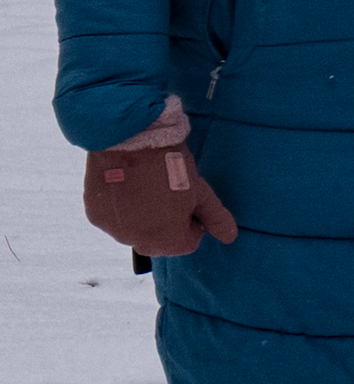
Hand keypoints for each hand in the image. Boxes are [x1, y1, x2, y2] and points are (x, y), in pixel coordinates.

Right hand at [84, 141, 235, 257]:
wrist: (128, 139)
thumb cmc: (171, 166)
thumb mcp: (200, 192)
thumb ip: (215, 218)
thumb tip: (230, 237)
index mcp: (166, 240)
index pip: (186, 243)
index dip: (193, 222)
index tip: (189, 200)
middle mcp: (135, 241)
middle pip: (159, 241)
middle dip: (168, 224)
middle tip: (170, 194)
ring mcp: (112, 229)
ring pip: (134, 231)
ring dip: (143, 218)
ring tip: (148, 187)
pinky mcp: (94, 214)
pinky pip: (114, 219)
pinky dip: (122, 210)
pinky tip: (128, 186)